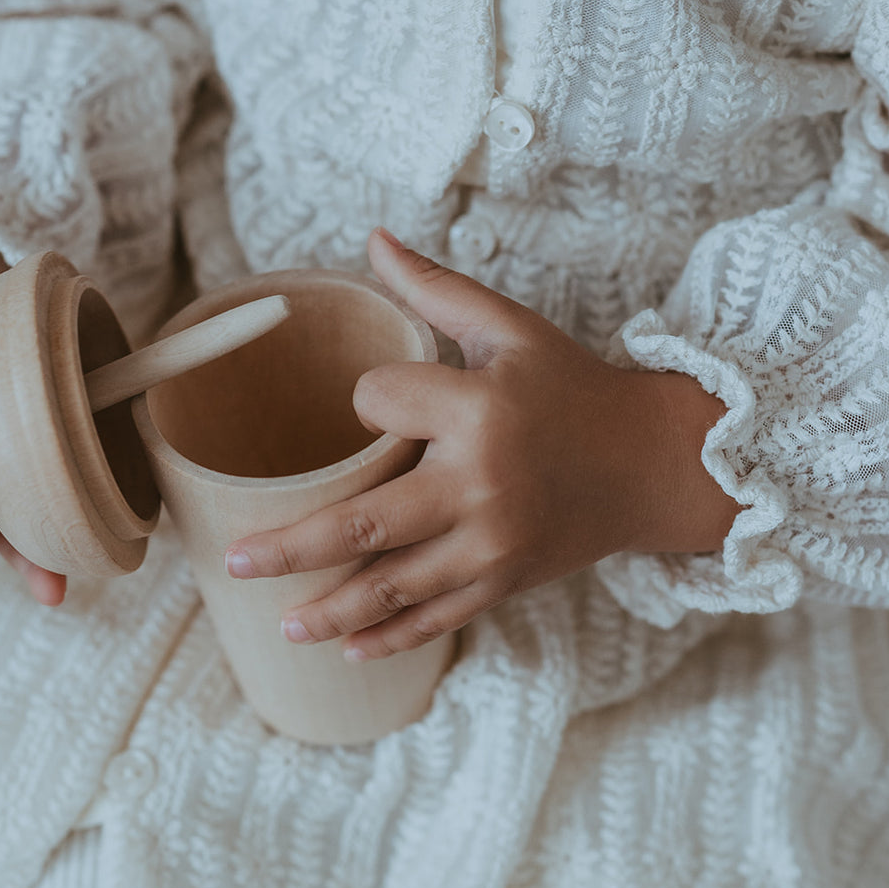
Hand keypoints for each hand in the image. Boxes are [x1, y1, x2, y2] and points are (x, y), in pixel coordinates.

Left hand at [223, 228, 739, 659]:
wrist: (654, 462)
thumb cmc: (571, 387)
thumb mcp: (510, 328)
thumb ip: (435, 288)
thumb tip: (373, 237)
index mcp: (476, 412)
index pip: (376, 406)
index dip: (365, 401)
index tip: (375, 403)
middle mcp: (479, 486)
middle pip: (364, 526)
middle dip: (291, 548)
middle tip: (234, 559)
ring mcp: (492, 546)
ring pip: (394, 588)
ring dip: (330, 610)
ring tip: (278, 621)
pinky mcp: (504, 583)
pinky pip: (438, 618)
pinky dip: (392, 638)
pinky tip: (346, 650)